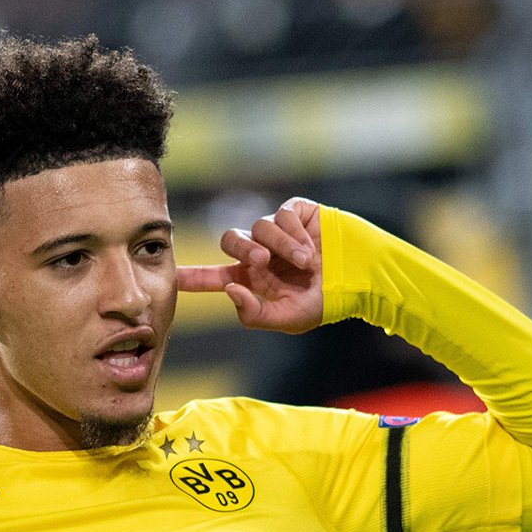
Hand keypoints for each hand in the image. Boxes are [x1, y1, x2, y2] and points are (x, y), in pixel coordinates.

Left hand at [177, 196, 323, 333]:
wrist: (363, 279)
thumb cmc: (327, 302)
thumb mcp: (288, 318)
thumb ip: (254, 313)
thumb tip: (229, 291)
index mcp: (252, 280)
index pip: (213, 277)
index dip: (191, 276)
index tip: (169, 275)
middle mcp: (261, 253)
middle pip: (230, 240)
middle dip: (242, 249)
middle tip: (261, 262)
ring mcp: (278, 232)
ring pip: (259, 226)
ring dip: (280, 245)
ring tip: (305, 263)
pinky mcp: (298, 213)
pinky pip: (283, 214)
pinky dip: (296, 232)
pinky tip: (313, 247)